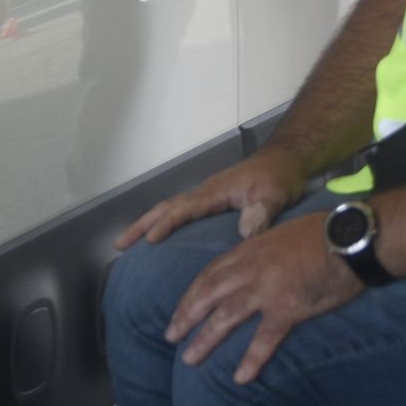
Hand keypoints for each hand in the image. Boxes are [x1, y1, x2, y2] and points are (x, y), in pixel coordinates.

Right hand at [114, 147, 307, 249]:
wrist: (285, 159)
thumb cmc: (280, 176)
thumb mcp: (276, 195)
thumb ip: (261, 213)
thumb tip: (245, 234)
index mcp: (216, 192)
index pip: (185, 209)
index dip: (167, 224)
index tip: (151, 240)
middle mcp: (206, 192)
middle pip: (166, 207)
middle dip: (142, 225)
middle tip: (119, 245)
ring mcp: (206, 195)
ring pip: (169, 208)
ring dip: (147, 223)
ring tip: (127, 243)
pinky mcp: (211, 199)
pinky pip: (179, 211)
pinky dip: (163, 221)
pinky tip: (159, 235)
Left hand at [166, 212, 361, 383]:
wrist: (351, 238)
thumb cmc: (324, 233)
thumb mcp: (283, 234)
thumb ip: (264, 250)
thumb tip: (256, 264)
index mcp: (250, 249)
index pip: (211, 272)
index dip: (192, 293)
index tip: (180, 309)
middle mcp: (252, 269)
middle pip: (208, 294)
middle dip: (186, 316)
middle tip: (170, 336)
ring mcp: (267, 289)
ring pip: (226, 316)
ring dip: (205, 339)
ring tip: (189, 359)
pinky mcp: (288, 308)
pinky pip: (264, 338)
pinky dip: (251, 359)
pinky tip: (240, 377)